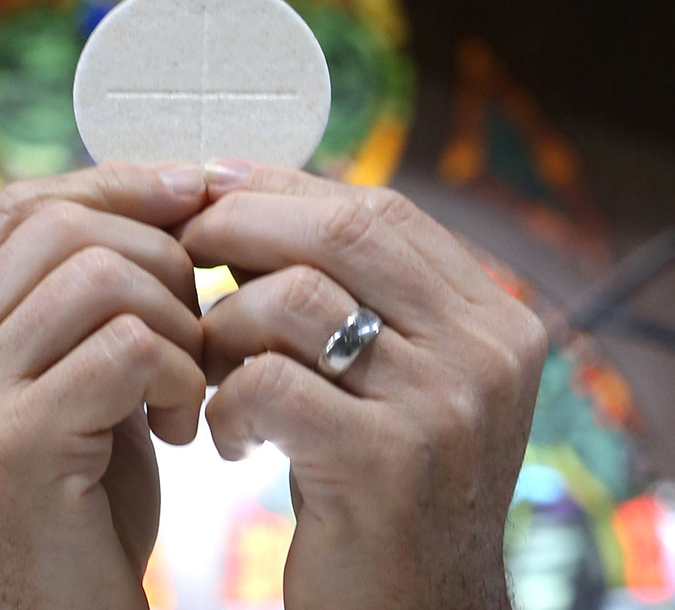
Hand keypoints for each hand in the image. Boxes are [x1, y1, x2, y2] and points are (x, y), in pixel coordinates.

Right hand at [0, 163, 207, 609]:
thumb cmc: (77, 496)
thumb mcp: (73, 377)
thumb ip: (87, 299)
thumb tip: (169, 190)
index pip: (23, 205)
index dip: (114, 184)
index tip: (190, 193)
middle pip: (66, 227)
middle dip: (162, 260)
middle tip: (198, 328)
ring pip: (101, 275)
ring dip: (177, 323)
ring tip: (187, 385)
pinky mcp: (8, 440)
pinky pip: (128, 345)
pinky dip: (179, 373)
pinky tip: (182, 424)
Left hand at [181, 160, 547, 609]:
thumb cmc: (382, 489)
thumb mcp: (391, 382)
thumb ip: (349, 297)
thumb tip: (244, 208)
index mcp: (492, 318)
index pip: (380, 210)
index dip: (286, 188)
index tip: (215, 185)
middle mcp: (487, 350)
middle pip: (344, 229)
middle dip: (243, 223)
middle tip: (182, 245)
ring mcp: (446, 405)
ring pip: (297, 298)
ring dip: (226, 324)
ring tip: (208, 368)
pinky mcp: (388, 462)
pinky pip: (270, 382)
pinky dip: (227, 403)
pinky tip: (228, 439)